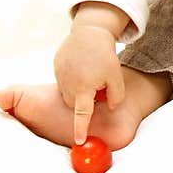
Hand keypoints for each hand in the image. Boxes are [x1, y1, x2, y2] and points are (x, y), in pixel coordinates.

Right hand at [53, 24, 124, 144]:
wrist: (90, 31)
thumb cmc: (104, 54)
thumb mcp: (116, 77)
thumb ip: (115, 97)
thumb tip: (109, 106)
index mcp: (84, 88)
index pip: (82, 114)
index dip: (80, 129)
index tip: (79, 141)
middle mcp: (68, 84)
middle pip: (76, 103)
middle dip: (86, 100)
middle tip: (98, 84)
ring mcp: (60, 75)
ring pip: (69, 92)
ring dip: (78, 88)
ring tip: (89, 71)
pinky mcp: (56, 66)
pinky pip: (64, 79)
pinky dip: (72, 77)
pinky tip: (81, 64)